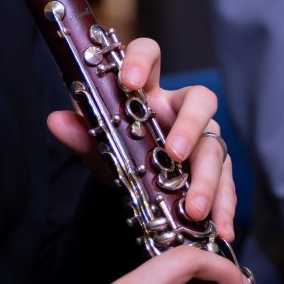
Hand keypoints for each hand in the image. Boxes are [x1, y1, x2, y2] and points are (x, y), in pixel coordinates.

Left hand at [47, 37, 236, 235]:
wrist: (131, 179)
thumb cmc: (117, 147)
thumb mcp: (95, 143)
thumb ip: (78, 132)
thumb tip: (55, 121)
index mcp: (147, 90)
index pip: (150, 55)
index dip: (142, 60)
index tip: (129, 81)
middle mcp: (179, 108)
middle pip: (199, 99)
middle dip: (188, 125)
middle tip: (174, 152)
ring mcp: (202, 137)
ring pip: (214, 147)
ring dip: (207, 180)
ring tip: (194, 210)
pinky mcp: (216, 168)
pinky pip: (227, 184)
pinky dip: (224, 207)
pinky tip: (221, 228)